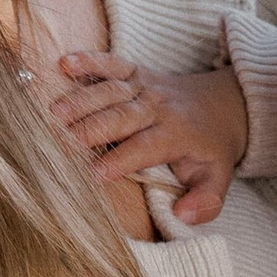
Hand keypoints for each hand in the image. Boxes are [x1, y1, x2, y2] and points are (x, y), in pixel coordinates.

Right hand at [47, 52, 248, 227]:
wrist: (224, 104)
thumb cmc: (211, 148)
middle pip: (120, 117)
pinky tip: (65, 63)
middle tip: (62, 145)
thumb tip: (183, 215)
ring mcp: (145, 87)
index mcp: (176, 134)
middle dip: (91, 130)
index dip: (120, 159)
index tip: (95, 174)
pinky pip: (112, 63)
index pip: (145, 147)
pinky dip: (89, 61)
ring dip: (80, 101)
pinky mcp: (135, 72)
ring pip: (110, 91)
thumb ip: (207, 201)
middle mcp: (158, 107)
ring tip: (53, 114)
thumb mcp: (218, 178)